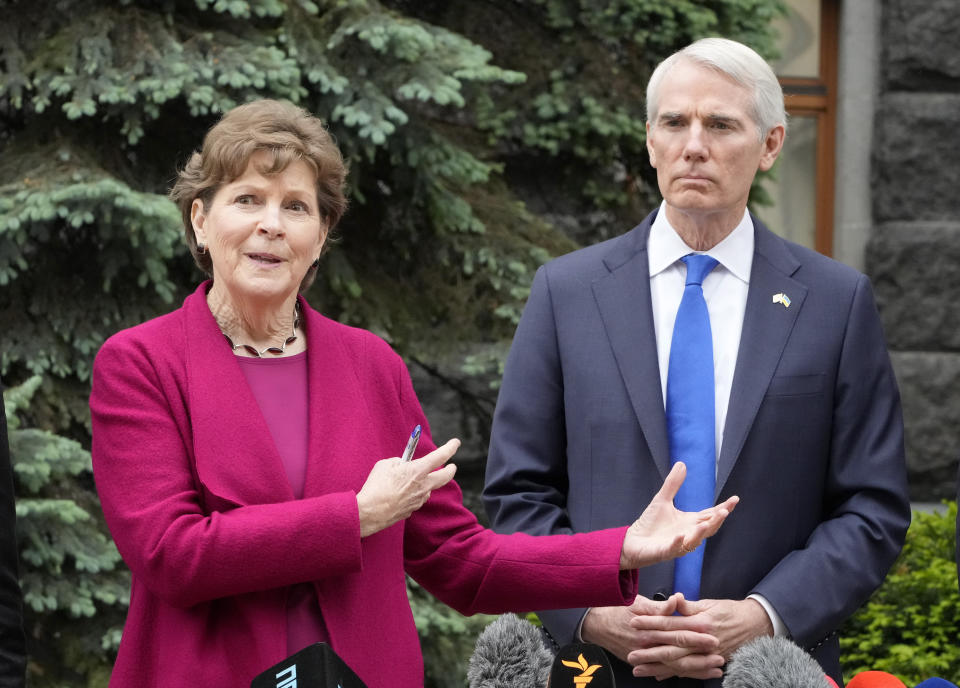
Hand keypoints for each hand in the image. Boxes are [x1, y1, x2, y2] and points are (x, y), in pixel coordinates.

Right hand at [356, 438, 458, 536]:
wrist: (369, 512)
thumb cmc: (376, 486)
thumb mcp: (385, 465)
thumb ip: (399, 462)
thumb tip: (404, 465)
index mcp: (418, 471)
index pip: (440, 456)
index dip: (450, 448)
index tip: (456, 442)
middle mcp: (423, 486)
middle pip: (445, 477)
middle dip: (450, 470)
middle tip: (453, 466)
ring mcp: (419, 500)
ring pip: (428, 489)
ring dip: (424, 483)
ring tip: (407, 481)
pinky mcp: (412, 510)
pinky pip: (416, 499)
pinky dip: (412, 494)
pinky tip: (398, 494)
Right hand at [582, 595, 717, 665]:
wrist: (595, 624)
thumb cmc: (617, 609)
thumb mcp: (637, 602)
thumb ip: (660, 606)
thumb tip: (678, 599)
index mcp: (649, 629)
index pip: (678, 633)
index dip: (696, 636)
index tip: (714, 637)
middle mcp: (648, 646)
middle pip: (679, 654)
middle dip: (701, 657)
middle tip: (721, 658)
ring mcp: (644, 657)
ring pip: (674, 667)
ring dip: (695, 670)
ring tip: (715, 671)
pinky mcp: (641, 663)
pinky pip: (663, 671)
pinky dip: (679, 674)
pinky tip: (694, 675)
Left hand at [619, 462, 738, 568]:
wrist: (633, 541)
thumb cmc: (650, 524)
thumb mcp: (662, 499)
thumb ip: (673, 484)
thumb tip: (682, 464)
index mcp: (690, 522)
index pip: (710, 514)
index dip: (723, 508)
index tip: (735, 499)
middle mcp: (688, 534)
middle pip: (708, 528)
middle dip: (717, 520)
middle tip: (725, 511)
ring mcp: (678, 544)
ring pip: (694, 541)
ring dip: (701, 533)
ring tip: (707, 523)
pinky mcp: (664, 552)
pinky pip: (673, 549)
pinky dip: (678, 543)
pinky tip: (680, 536)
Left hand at [627, 597, 772, 679]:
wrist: (756, 625)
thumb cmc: (730, 611)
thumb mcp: (709, 603)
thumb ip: (689, 606)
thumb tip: (674, 599)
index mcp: (700, 623)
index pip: (670, 623)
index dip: (651, 623)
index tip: (633, 622)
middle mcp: (702, 641)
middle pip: (671, 648)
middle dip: (650, 651)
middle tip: (631, 653)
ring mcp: (707, 655)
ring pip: (678, 664)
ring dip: (657, 667)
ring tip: (639, 669)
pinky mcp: (711, 662)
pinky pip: (690, 671)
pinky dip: (674, 675)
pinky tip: (659, 676)